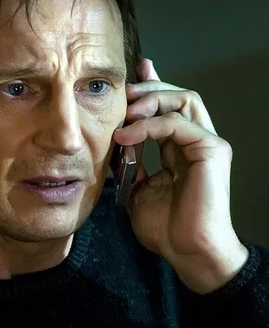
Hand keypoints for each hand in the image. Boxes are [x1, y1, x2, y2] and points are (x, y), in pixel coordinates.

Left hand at [113, 59, 248, 293]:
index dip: (152, 88)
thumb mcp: (137, 189)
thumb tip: (117, 145)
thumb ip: (131, 165)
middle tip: (124, 92)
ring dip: (151, 99)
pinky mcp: (211, 149)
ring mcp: (206, 143)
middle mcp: (194, 141)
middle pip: (178, 96)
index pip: (167, 109)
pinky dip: (149, 125)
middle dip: (149, 88)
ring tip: (125, 110)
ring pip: (183, 100)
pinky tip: (126, 136)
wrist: (186, 250)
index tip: (131, 76)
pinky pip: (178, 123)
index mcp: (178, 149)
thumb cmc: (165, 226)